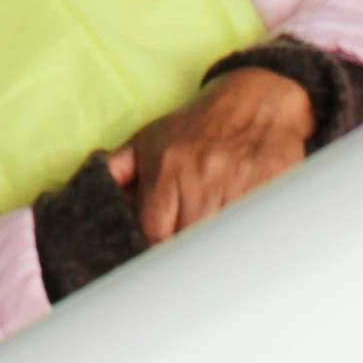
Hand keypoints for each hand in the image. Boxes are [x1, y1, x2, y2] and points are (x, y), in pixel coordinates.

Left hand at [106, 68, 315, 243]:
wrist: (259, 99)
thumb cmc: (199, 126)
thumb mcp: (150, 140)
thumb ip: (116, 170)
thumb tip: (88, 193)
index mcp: (168, 169)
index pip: (153, 234)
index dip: (153, 253)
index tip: (156, 261)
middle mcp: (202, 177)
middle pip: (188, 244)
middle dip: (185, 258)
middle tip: (184, 263)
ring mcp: (241, 185)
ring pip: (222, 245)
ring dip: (217, 256)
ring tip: (212, 255)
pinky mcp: (274, 188)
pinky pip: (256, 234)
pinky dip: (248, 246)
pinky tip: (242, 243)